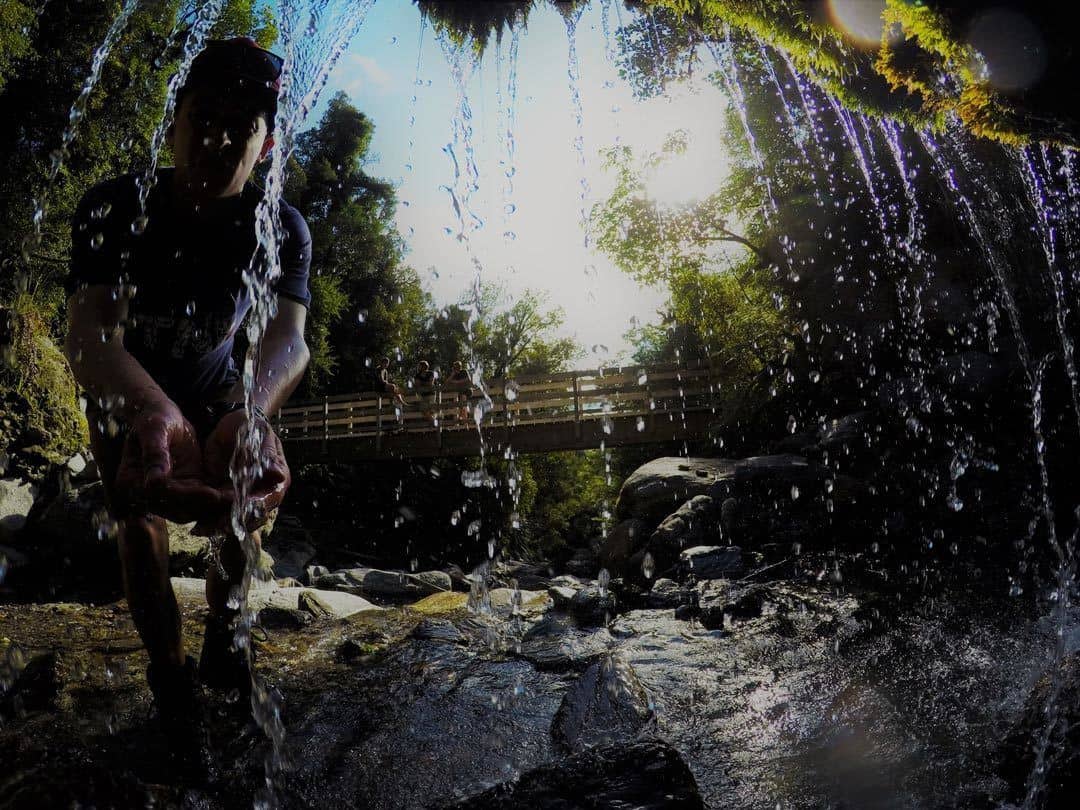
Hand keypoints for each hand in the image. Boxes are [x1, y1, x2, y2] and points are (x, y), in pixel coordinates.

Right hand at [113, 400, 229, 521]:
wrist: (163, 415)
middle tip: (232, 500)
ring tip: (237, 498)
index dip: (188, 497)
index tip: (212, 494)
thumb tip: (154, 482)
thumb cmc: (155, 417)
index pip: (162, 496)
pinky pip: (201, 501)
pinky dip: (217, 500)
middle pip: (178, 509)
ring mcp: (166, 495)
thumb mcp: (154, 430)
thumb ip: (155, 454)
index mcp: (130, 482)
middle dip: (206, 505)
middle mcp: (146, 495)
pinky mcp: (184, 489)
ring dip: (214, 507)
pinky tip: (235, 494)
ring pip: (191, 510)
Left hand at [192, 408, 290, 535]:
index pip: (267, 501)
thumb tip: (279, 475)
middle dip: (231, 523)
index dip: (251, 511)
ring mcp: (245, 498)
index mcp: (277, 481)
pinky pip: (219, 513)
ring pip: (235, 519)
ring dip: (218, 526)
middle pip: (251, 517)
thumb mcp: (259, 437)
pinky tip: (195, 524)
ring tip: (200, 529)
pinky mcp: (227, 498)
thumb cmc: (250, 427)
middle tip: (212, 527)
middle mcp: (263, 494)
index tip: (234, 516)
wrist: (232, 424)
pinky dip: (209, 520)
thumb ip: (266, 456)